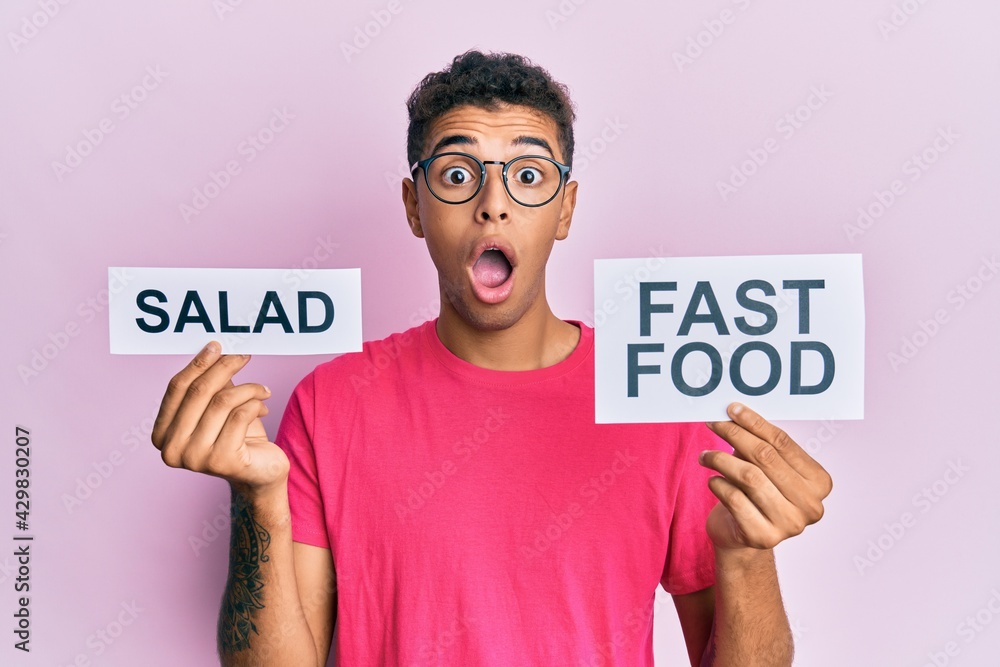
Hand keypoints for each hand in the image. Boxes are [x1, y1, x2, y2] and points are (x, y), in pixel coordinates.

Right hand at [150, 341, 289, 493]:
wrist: (260, 473)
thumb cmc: (238, 436)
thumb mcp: (218, 407)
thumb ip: (209, 384)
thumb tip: (214, 349)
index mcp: (161, 435)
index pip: (176, 389)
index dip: (197, 364)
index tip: (217, 345)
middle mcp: (172, 450)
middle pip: (198, 392)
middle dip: (224, 367)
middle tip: (243, 354)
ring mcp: (195, 458)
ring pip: (222, 402)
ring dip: (248, 388)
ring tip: (262, 389)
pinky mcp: (222, 461)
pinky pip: (240, 415)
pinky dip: (255, 404)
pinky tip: (263, 406)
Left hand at [699, 402, 832, 551]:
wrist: (742, 538)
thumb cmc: (755, 495)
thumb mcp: (765, 467)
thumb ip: (760, 444)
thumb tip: (734, 413)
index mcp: (819, 482)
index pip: (783, 443)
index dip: (754, 423)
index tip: (732, 409)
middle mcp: (810, 505)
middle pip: (765, 457)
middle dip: (735, 435)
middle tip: (713, 423)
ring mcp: (789, 524)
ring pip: (748, 476)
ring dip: (720, 459)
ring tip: (705, 455)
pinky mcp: (762, 537)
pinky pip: (734, 498)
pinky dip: (718, 484)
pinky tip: (713, 480)